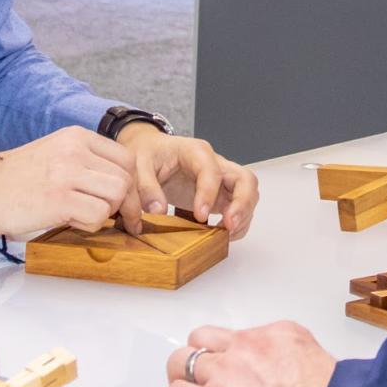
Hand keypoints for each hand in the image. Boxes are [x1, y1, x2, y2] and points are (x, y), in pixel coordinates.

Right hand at [0, 126, 141, 235]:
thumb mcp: (56, 153)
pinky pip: (98, 215)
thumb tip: (123, 187)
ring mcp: (68, 174)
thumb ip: (88, 163)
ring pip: (117, 196)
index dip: (131, 183)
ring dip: (109, 214)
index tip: (126, 200)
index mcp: (76, 137)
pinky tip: (71, 222)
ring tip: (86, 216)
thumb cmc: (18, 178)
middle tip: (121, 220)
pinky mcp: (60, 200)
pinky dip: (91, 225)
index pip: (126, 158)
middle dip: (129, 204)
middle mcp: (75, 151)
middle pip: (126, 178)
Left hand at [117, 124, 260, 237]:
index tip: (200, 216)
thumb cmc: (148, 154)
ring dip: (243, 216)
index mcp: (196, 151)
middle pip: (244, 179)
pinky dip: (237, 223)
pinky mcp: (222, 195)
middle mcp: (216, 164)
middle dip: (242, 204)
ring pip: (248, 193)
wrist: (151, 152)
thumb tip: (158, 211)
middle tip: (229, 225)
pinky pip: (239, 207)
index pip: (212, 170)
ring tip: (226, 235)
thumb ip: (146, 187)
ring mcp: (222, 180)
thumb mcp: (138, 164)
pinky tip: (222, 235)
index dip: (209, 193)